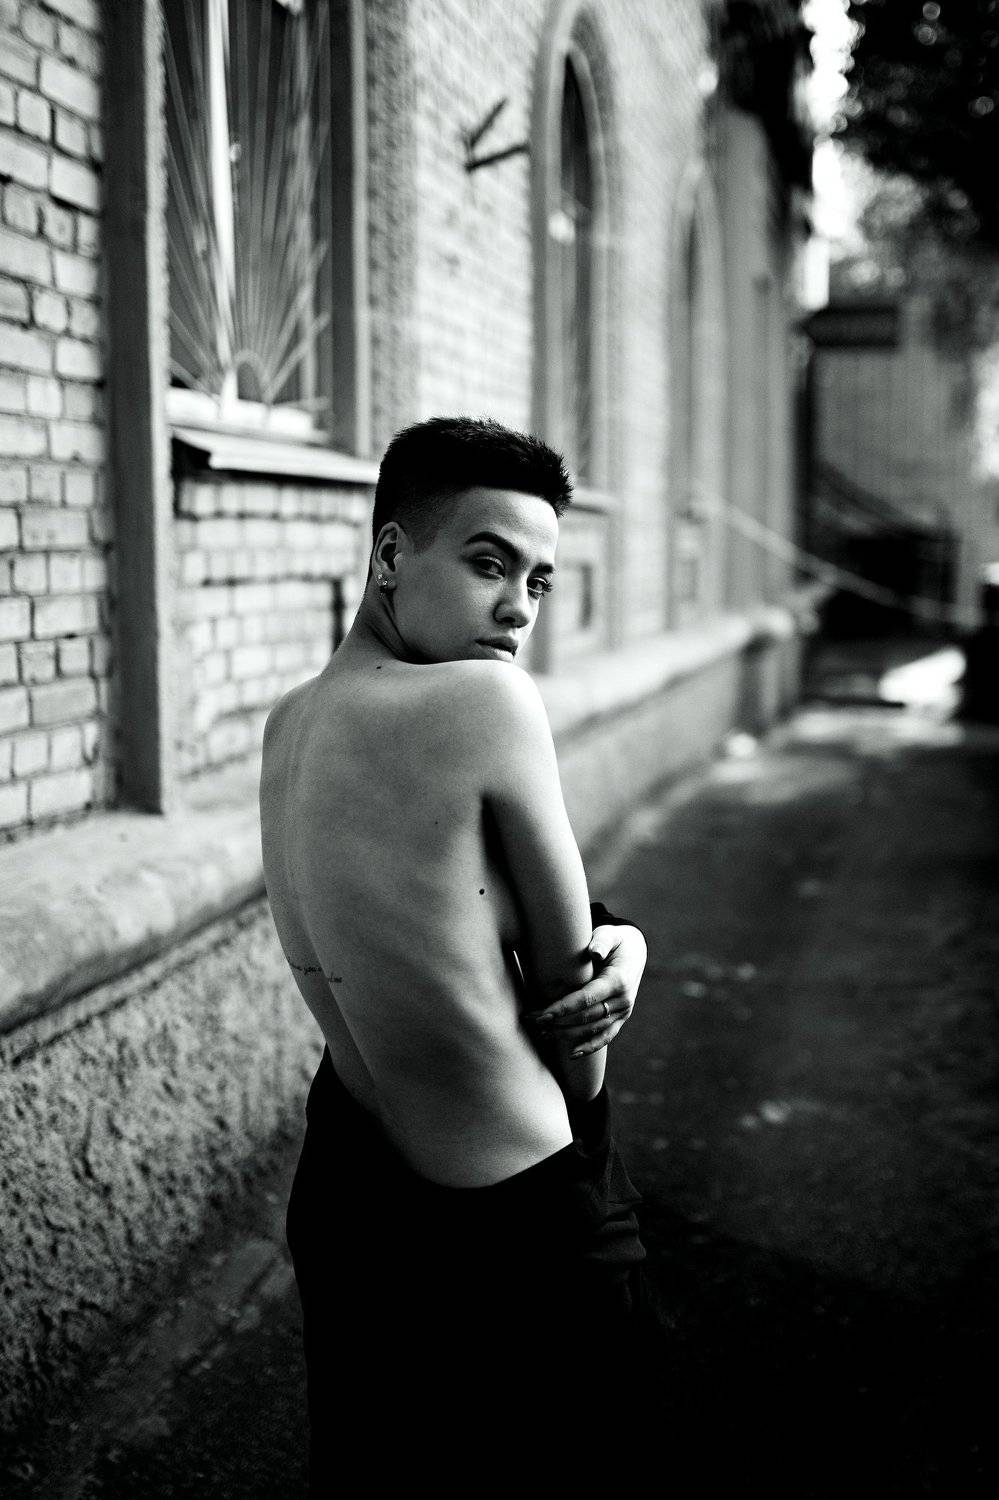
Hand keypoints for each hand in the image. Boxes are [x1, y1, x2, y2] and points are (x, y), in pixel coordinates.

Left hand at [527, 922, 646, 1057]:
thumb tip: (594, 952)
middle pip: (587, 1017)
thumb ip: (602, 941)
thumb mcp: (610, 934)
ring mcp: (623, 1012)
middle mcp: (623, 1000)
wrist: (635, 951)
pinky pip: (606, 1037)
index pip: (587, 998)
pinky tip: (571, 1054)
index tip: (543, 1014)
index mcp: (618, 980)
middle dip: (558, 1022)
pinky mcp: (621, 1019)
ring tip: (542, 1034)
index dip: (564, 1008)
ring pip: (593, 1030)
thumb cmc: (615, 941)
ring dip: (567, 1035)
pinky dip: (589, 1047)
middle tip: (533, 1022)